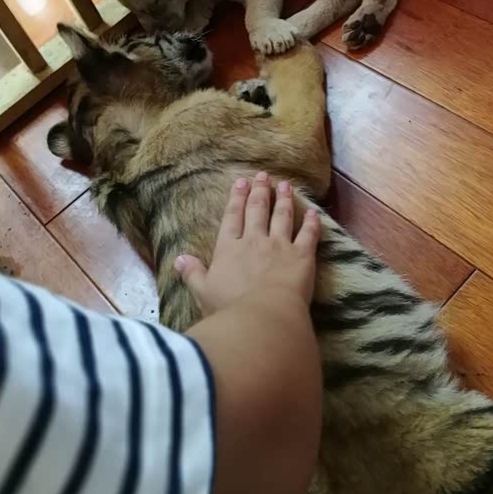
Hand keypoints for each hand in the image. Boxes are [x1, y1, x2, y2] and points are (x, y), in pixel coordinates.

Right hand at [175, 172, 320, 315]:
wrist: (262, 317)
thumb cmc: (228, 309)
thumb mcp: (202, 293)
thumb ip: (192, 274)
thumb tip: (178, 259)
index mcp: (229, 249)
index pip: (232, 218)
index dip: (236, 199)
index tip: (240, 182)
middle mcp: (254, 241)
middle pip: (257, 211)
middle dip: (260, 191)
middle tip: (263, 175)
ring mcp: (279, 246)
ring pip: (282, 216)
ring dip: (284, 199)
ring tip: (285, 185)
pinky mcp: (301, 256)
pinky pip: (308, 235)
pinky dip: (312, 223)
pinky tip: (314, 212)